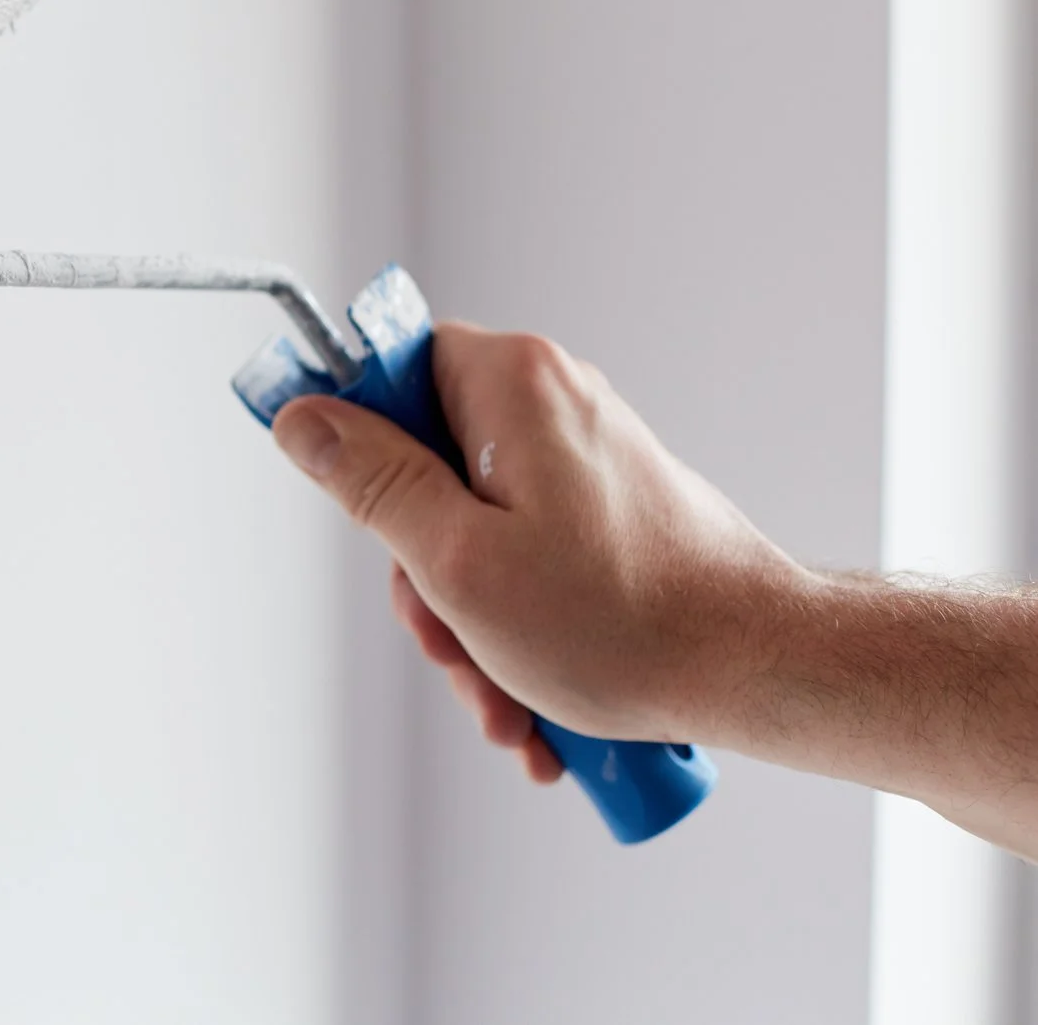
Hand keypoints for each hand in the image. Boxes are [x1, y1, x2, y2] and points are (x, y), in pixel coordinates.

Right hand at [272, 323, 803, 776]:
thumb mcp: (456, 559)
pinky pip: (526, 551)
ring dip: (471, 622)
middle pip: (425, 465)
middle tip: (448, 643)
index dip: (355, 438)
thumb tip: (302, 418)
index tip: (351, 506)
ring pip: (473, 526)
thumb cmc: (624, 620)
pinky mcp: (607, 504)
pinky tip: (534, 700)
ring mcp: (583, 454)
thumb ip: (371, 481)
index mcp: (510, 383)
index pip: (387, 366)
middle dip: (424, 576)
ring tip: (504, 700)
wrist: (763, 667)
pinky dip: (519, 623)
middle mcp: (550, 399)